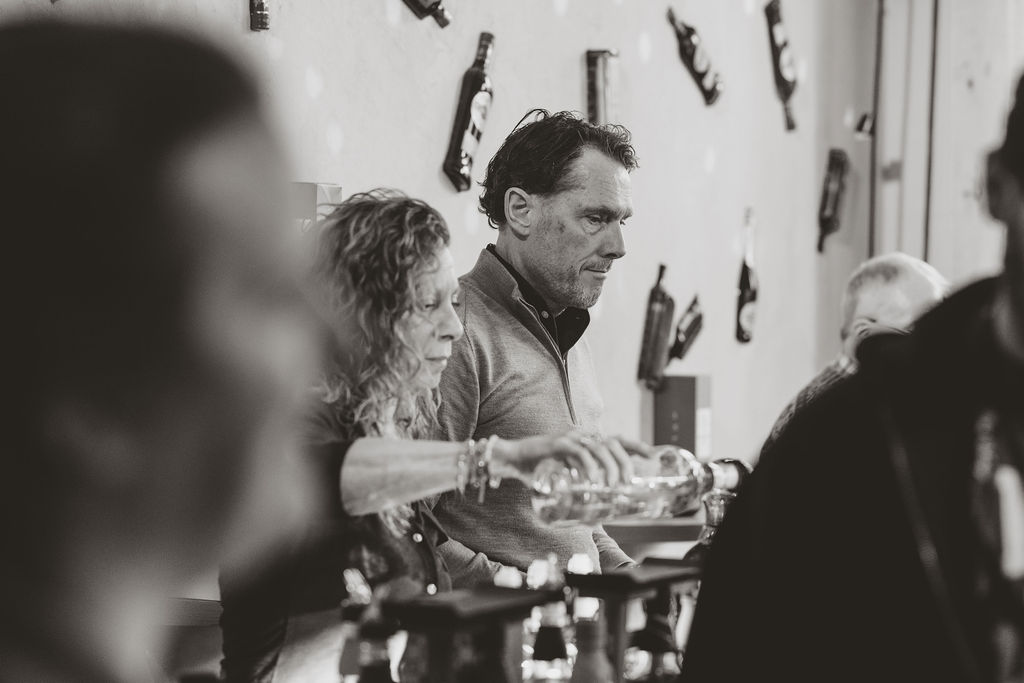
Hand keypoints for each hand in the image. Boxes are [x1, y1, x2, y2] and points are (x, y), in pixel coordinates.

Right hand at [493, 432, 652, 485]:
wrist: (514, 460)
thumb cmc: (541, 470)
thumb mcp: (567, 476)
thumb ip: (582, 483)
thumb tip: (599, 504)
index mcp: (588, 441)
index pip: (618, 439)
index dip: (637, 445)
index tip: (653, 455)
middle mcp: (583, 436)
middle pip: (613, 443)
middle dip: (625, 462)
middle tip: (627, 482)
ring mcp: (571, 438)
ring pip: (599, 447)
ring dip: (609, 467)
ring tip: (612, 485)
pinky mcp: (558, 443)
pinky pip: (579, 452)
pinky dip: (588, 466)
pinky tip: (592, 479)